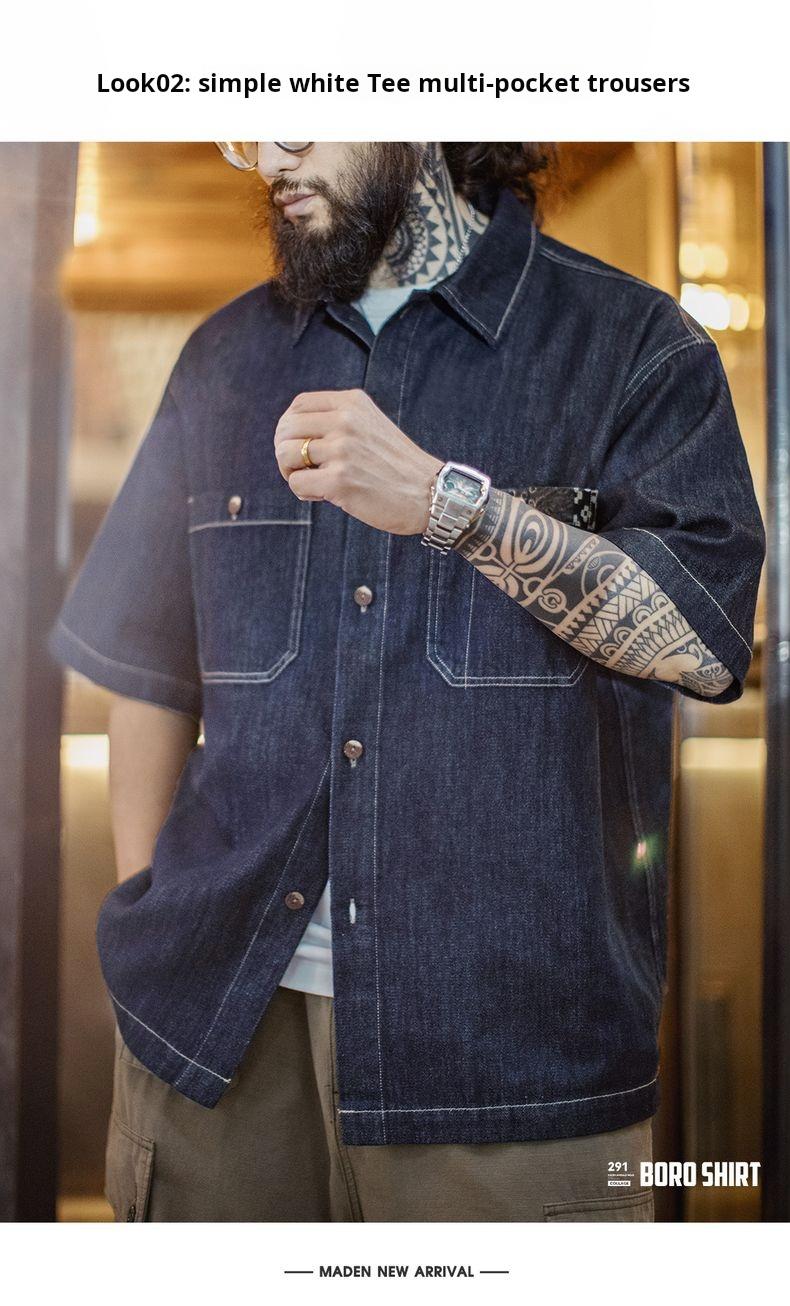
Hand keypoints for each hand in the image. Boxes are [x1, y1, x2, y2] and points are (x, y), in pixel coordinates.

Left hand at [274, 389, 443, 534]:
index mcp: (352, 403)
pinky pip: (297, 483)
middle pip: (285, 429)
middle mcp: (345, 421)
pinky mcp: (339, 480)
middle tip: (301, 469)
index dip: (290, 427)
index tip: (300, 446)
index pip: (298, 405)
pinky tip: (324, 495)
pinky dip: (304, 493)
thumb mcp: (370, 425)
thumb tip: (290, 434)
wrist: (430, 493)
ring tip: (313, 482)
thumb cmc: (397, 465)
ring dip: (292, 472)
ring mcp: (342, 450)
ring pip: (285, 455)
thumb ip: (337, 420)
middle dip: (285, 451)